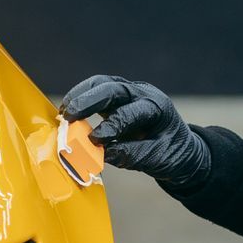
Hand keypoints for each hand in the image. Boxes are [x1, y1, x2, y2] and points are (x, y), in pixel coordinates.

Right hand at [60, 75, 210, 188]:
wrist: (178, 147)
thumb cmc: (171, 153)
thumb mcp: (158, 159)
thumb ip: (132, 155)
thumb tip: (103, 154)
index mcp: (157, 107)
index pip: (131, 112)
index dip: (112, 125)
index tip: (94, 140)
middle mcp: (141, 94)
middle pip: (112, 89)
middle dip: (88, 101)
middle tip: (69, 116)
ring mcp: (128, 93)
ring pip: (101, 84)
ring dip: (80, 96)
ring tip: (63, 112)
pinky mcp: (116, 98)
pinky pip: (96, 91)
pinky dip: (80, 98)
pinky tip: (67, 111)